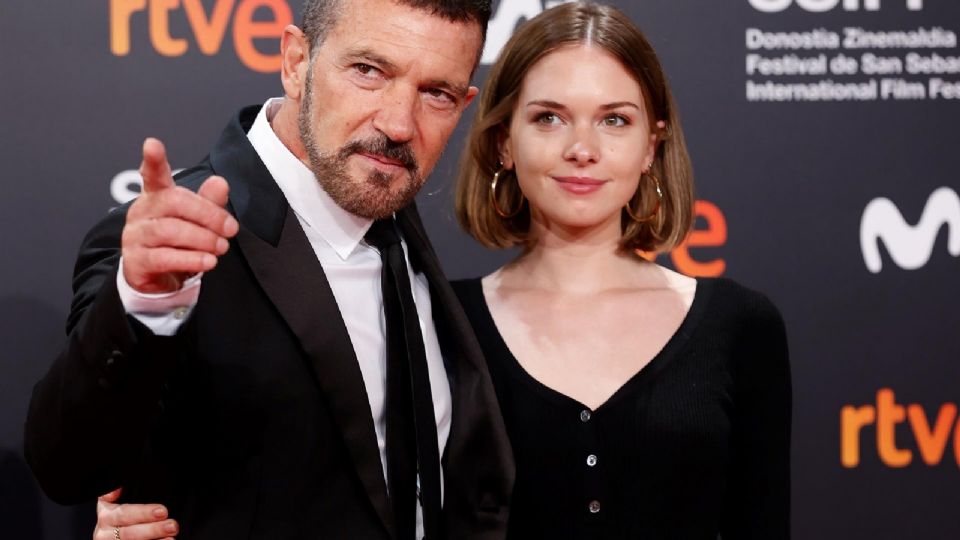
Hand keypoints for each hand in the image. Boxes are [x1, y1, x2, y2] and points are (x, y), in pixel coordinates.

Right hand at [94, 488, 178, 539]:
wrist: (109, 535)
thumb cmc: (119, 515)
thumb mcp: (112, 502)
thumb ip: (113, 495)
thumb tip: (116, 490)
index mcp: (106, 516)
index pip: (124, 514)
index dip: (143, 513)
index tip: (163, 511)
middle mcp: (106, 533)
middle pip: (129, 533)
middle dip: (153, 529)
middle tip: (172, 525)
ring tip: (171, 538)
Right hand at [122, 138, 238, 293]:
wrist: (158, 280)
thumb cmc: (179, 243)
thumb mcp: (197, 222)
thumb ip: (209, 202)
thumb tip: (220, 182)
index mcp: (156, 196)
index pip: (153, 174)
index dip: (153, 160)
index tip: (152, 144)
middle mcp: (141, 212)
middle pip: (174, 202)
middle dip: (208, 215)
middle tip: (230, 229)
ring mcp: (135, 236)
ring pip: (169, 231)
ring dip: (202, 239)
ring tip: (221, 247)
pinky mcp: (136, 261)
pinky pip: (164, 258)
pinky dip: (191, 259)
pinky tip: (208, 261)